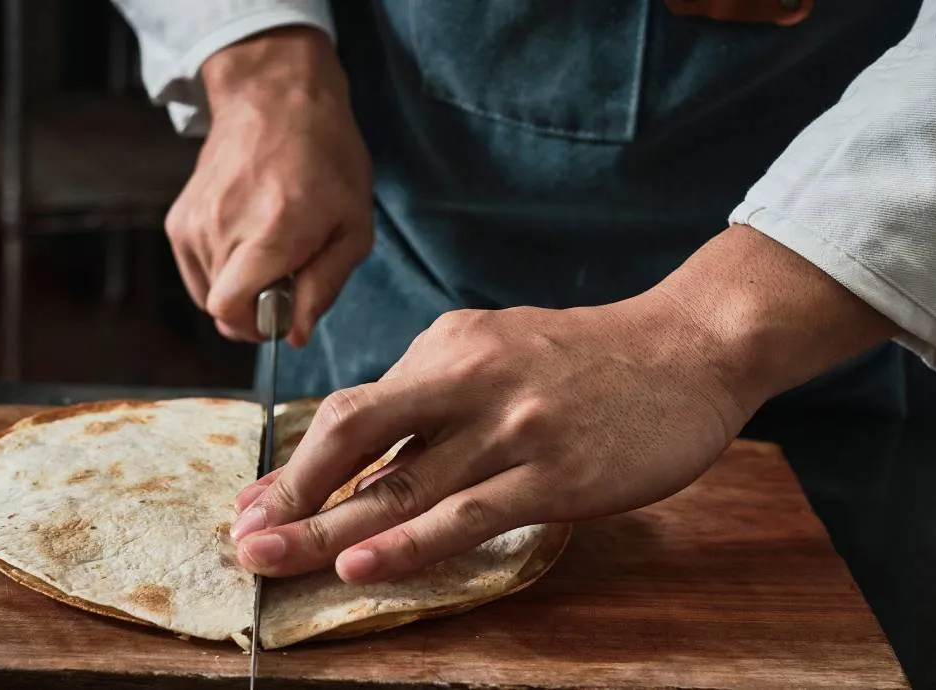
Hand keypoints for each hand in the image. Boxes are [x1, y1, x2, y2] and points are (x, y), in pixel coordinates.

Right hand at [167, 27, 372, 345]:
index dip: (258, 327)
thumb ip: (324, 287)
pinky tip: (247, 238)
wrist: (276, 100)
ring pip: (208, 293)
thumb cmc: (327, 160)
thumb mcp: (353, 227)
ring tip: (269, 247)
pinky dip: (221, 269)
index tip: (283, 311)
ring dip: (240, 286)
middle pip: (222, 310)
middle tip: (288, 272)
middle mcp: (221, 229)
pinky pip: (196, 271)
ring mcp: (193, 223)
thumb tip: (292, 335)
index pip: (231, 312)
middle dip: (257, 308)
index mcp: (269, 233)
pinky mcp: (178, 220)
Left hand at [227, 226, 898, 583]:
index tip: (260, 503)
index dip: (299, 463)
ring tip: (274, 561)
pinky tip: (362, 565)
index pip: (354, 410)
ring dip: (330, 529)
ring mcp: (513, 427)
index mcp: (449, 347)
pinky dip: (410, 542)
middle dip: (293, 496)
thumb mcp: (500, 347)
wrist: (692, 346)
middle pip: (357, 442)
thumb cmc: (591, 359)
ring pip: (404, 487)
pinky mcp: (555, 473)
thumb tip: (368, 450)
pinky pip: (468, 514)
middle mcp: (469, 380)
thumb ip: (437, 394)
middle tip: (244, 539)